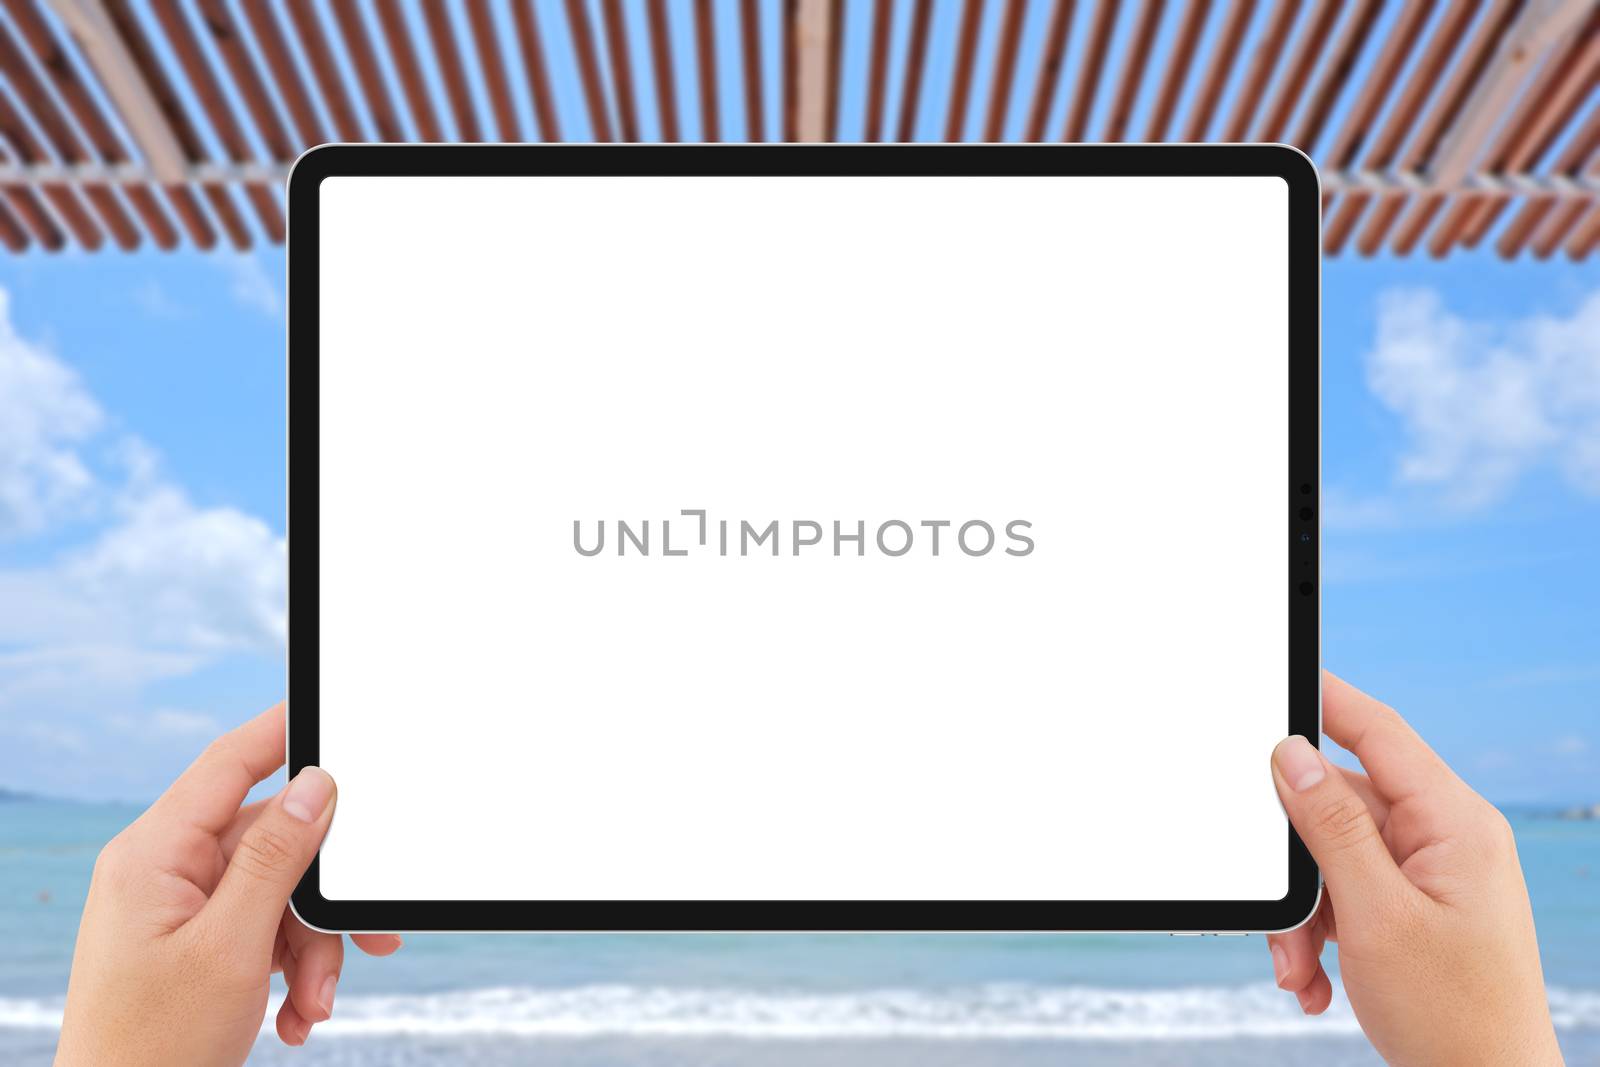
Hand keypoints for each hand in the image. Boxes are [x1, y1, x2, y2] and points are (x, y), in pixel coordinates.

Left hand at [54, 704, 399, 1065]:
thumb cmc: (153, 1048)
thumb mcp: (231, 947)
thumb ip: (275, 858)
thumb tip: (316, 784)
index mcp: (153, 855)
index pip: (230, 764)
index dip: (285, 730)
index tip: (336, 712)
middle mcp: (164, 871)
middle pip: (273, 843)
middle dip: (320, 901)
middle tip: (367, 936)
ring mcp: (179, 908)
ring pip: (278, 894)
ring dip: (312, 949)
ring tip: (316, 1002)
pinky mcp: (195, 943)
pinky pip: (264, 930)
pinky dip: (292, 969)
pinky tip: (297, 1014)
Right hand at [1267, 672, 1562, 1065]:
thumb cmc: (1454, 1018)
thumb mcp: (1376, 916)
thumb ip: (1331, 826)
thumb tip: (1290, 754)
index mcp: (1455, 824)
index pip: (1378, 732)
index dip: (1324, 698)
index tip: (1275, 677)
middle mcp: (1444, 839)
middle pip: (1338, 809)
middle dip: (1297, 867)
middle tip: (1278, 920)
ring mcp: (1429, 874)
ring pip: (1331, 859)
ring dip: (1304, 915)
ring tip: (1300, 969)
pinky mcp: (1412, 908)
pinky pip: (1345, 895)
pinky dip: (1319, 934)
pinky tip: (1316, 981)